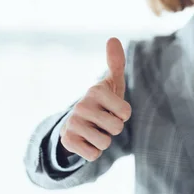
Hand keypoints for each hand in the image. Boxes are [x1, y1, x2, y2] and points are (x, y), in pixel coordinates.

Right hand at [59, 37, 131, 160]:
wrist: (76, 122)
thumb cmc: (101, 102)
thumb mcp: (111, 83)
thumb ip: (116, 63)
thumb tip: (112, 38)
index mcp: (96, 91)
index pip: (126, 113)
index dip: (123, 115)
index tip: (112, 109)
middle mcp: (82, 105)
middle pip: (116, 129)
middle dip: (113, 129)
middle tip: (102, 121)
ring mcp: (73, 123)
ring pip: (105, 144)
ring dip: (103, 141)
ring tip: (94, 130)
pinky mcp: (67, 140)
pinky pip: (93, 155)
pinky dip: (93, 152)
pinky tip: (85, 141)